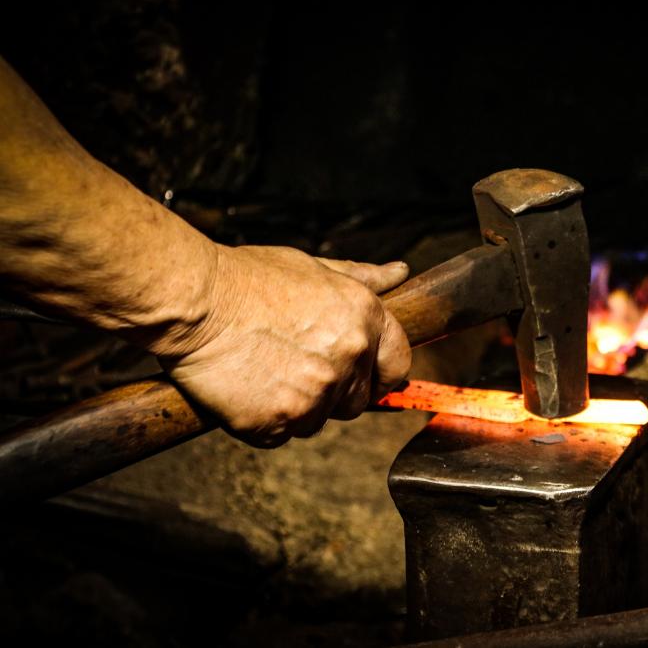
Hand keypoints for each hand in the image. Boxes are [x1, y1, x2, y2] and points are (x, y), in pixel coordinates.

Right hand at [158, 245, 411, 447]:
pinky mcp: (279, 421)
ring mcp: (316, 393)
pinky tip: (247, 390)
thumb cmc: (247, 279)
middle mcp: (349, 356)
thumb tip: (399, 274)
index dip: (379, 372)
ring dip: (297, 407)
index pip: (398, 364)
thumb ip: (361, 278)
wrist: (194, 300)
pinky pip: (282, 435)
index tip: (359, 374)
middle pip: (358, 400)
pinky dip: (265, 421)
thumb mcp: (312, 267)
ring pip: (319, 420)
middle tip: (293, 365)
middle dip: (333, 391)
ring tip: (265, 371)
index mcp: (364, 318)